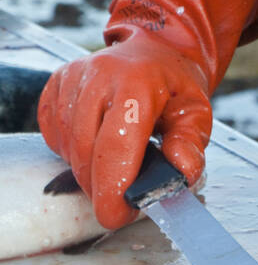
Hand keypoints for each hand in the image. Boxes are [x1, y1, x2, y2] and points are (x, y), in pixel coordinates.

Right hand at [37, 0, 257, 229]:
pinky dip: (71, 150)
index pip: (115, 146)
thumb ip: (190, 146)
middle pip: (87, 152)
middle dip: (102, 187)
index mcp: (138, 82)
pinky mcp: (56, 83)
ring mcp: (74, 77)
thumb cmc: (174, 85)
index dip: (112, 189)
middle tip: (122, 198)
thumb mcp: (197, 113)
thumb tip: (179, 173)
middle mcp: (100, 75)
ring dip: (88, 169)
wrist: (155, 49)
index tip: (117, 215)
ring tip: (115, 162)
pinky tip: (96, 142)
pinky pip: (54, 134)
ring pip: (68, 147)